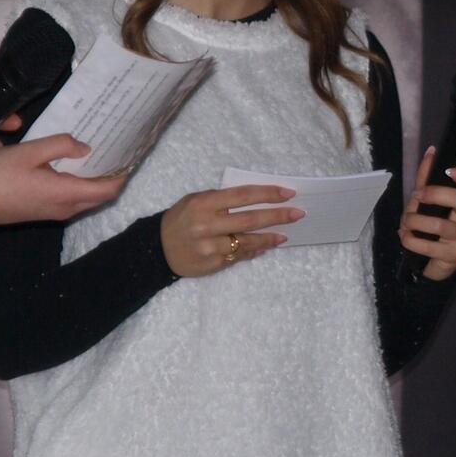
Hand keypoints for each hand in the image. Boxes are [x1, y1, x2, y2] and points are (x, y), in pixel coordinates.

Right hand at [0, 134, 125, 224]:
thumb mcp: (30, 151)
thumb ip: (61, 145)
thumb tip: (85, 148)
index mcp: (66, 193)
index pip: (108, 189)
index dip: (122, 174)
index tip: (129, 156)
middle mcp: (66, 208)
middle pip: (100, 196)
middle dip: (111, 177)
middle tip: (114, 154)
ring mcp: (54, 213)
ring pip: (86, 199)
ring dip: (95, 182)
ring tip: (96, 158)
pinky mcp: (43, 214)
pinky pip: (71, 202)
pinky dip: (79, 187)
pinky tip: (73, 170)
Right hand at [161, 184, 302, 277]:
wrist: (157, 248)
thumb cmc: (181, 218)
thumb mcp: (196, 200)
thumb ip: (222, 198)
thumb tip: (257, 199)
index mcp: (204, 203)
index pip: (243, 195)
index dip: (268, 194)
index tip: (289, 193)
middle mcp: (207, 224)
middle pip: (250, 219)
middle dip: (278, 216)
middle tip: (298, 214)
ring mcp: (210, 246)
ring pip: (248, 241)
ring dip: (270, 238)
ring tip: (285, 235)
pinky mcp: (213, 263)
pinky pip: (240, 256)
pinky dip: (255, 250)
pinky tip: (266, 246)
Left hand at [398, 150, 455, 280]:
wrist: (433, 263)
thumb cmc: (430, 228)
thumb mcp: (426, 202)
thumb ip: (427, 178)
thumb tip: (431, 151)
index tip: (451, 170)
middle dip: (436, 194)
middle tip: (416, 195)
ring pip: (440, 225)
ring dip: (415, 220)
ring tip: (406, 222)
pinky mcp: (452, 256)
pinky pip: (427, 246)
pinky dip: (409, 239)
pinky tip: (405, 237)